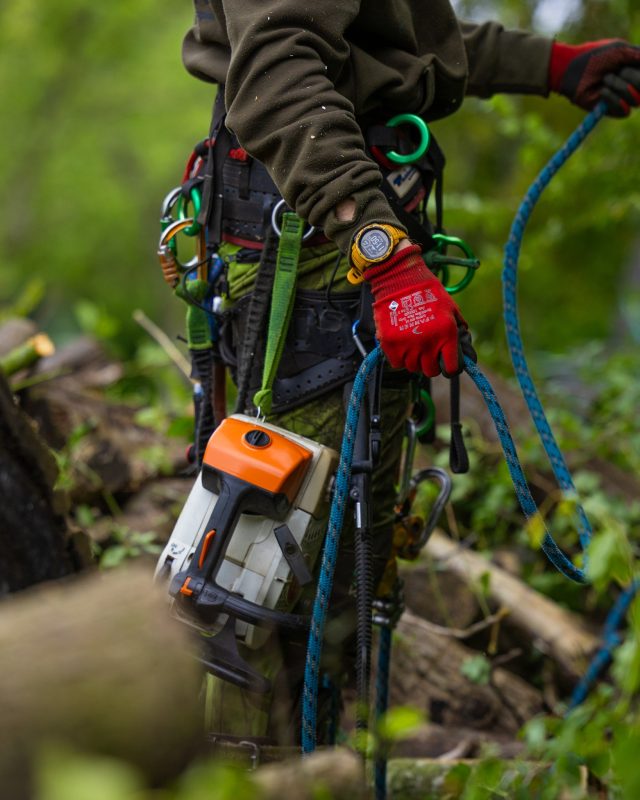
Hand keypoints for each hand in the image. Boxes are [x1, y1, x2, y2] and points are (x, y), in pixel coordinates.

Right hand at [365, 244, 473, 377]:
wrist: (399, 279)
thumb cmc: (427, 291)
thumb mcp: (450, 308)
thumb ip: (458, 329)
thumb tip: (464, 348)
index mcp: (446, 335)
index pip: (451, 368)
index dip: (450, 368)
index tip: (446, 364)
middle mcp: (428, 343)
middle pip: (430, 371)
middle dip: (431, 363)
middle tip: (428, 352)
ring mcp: (407, 345)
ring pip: (413, 368)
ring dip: (414, 360)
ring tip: (413, 345)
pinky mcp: (390, 345)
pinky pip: (397, 363)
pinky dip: (399, 357)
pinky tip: (402, 345)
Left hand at [550, 39, 639, 116]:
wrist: (572, 70)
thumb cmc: (595, 56)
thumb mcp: (621, 50)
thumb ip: (639, 55)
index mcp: (635, 69)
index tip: (629, 68)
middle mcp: (631, 84)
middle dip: (634, 78)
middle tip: (618, 70)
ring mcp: (621, 98)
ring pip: (636, 100)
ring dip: (620, 87)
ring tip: (605, 79)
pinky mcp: (610, 110)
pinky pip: (624, 110)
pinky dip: (613, 99)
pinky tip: (602, 91)